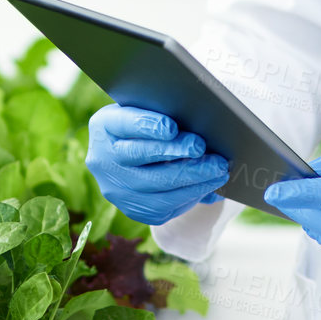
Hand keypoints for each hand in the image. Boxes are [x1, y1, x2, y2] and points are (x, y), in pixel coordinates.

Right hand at [85, 103, 230, 225]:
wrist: (134, 153)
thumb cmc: (150, 123)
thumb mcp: (150, 110)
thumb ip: (166, 113)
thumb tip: (198, 121)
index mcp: (104, 126)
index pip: (124, 123)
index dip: (147, 126)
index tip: (172, 127)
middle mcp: (102, 160)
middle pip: (140, 157)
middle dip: (176, 153)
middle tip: (204, 148)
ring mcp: (115, 188)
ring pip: (154, 187)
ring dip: (191, 179)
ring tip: (217, 169)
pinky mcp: (133, 209)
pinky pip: (162, 208)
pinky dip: (189, 196)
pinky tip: (209, 186)